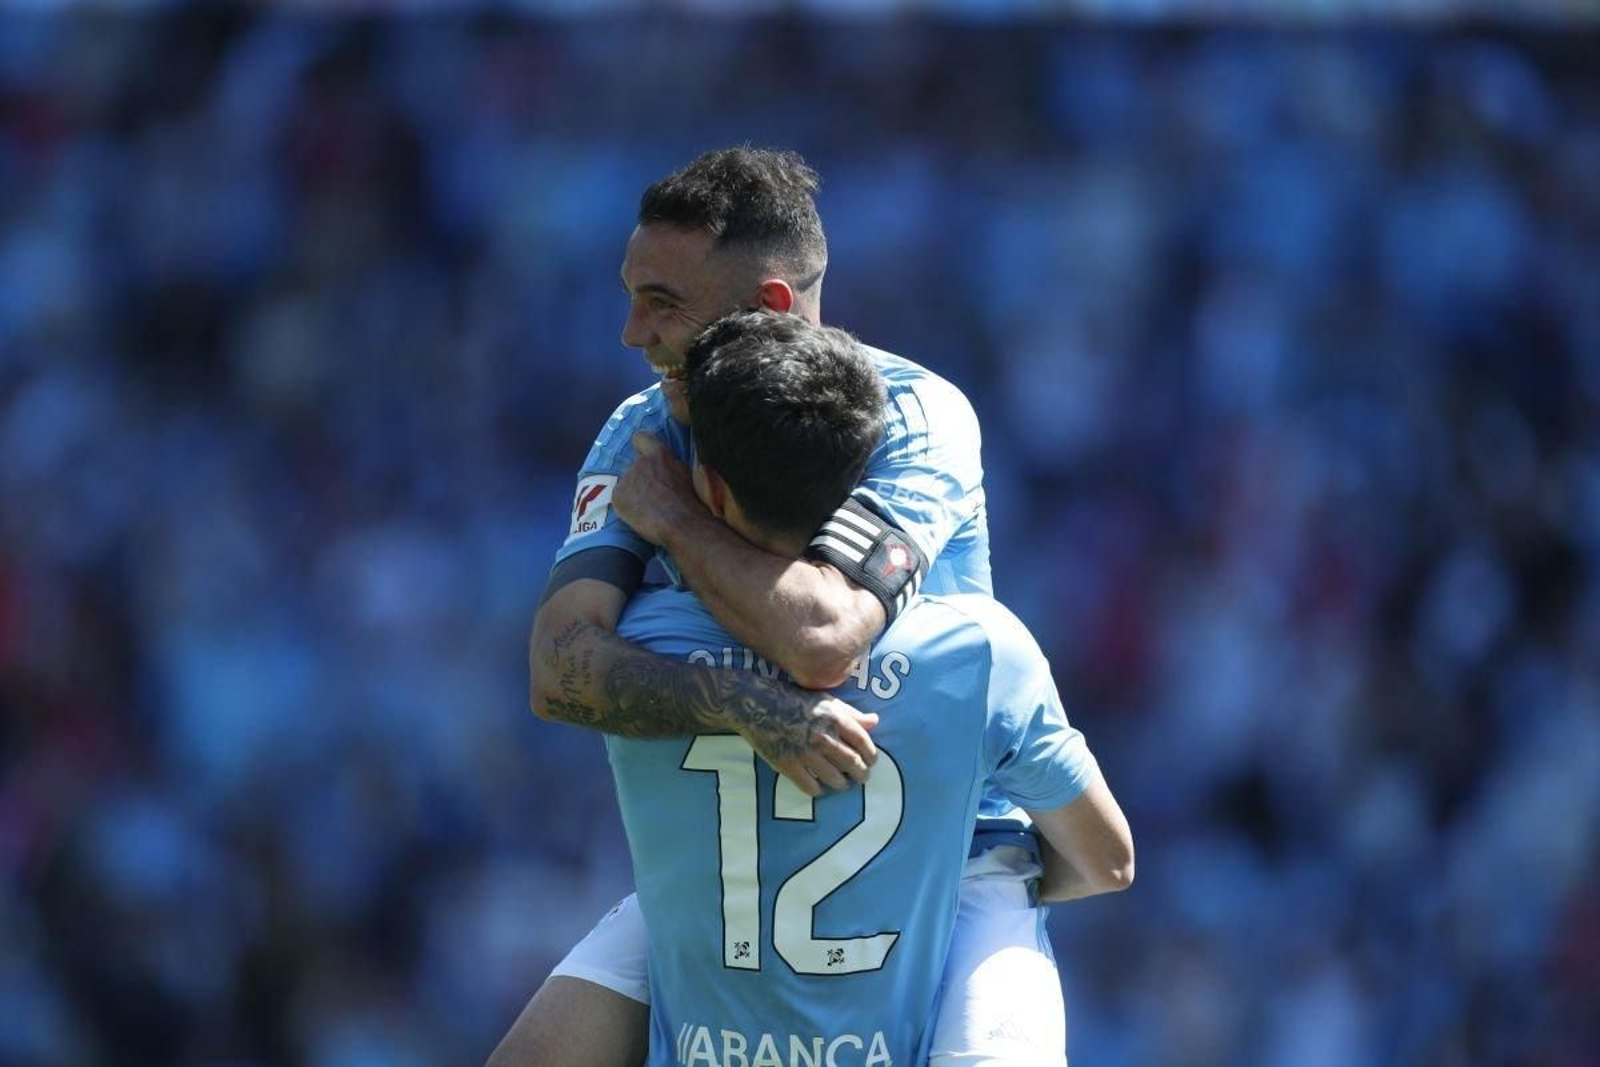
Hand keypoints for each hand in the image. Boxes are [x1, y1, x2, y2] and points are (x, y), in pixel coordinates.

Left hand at [613, 432, 703, 546]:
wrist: (682, 524)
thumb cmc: (692, 502)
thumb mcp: (688, 474)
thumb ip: (672, 464)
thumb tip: (669, 464)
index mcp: (660, 454)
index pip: (641, 437)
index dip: (641, 447)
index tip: (645, 457)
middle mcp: (641, 462)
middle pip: (634, 464)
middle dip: (640, 475)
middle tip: (652, 492)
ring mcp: (627, 478)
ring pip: (627, 482)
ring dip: (634, 491)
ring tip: (648, 508)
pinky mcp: (618, 496)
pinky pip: (620, 498)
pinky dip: (627, 506)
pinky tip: (640, 515)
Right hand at [735, 693, 878, 797]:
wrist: (756, 704)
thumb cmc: (794, 700)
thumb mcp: (826, 701)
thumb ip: (851, 713)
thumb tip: (875, 721)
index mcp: (835, 719)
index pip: (864, 744)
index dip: (871, 756)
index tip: (871, 761)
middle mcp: (823, 737)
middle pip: (853, 765)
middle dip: (861, 775)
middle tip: (861, 778)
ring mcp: (805, 753)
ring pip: (835, 780)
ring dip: (842, 785)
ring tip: (841, 783)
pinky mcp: (788, 765)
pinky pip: (811, 787)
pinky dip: (819, 790)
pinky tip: (819, 786)